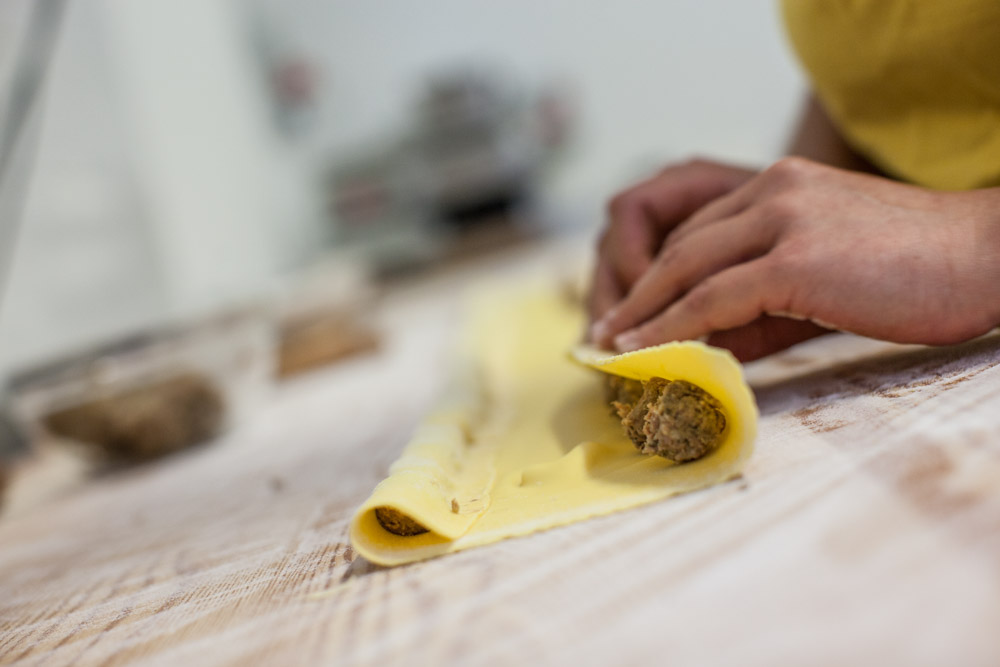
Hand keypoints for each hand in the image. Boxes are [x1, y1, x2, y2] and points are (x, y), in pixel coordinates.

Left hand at [590, 157, 999, 360]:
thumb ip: (761, 298)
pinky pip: (710, 298)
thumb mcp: (822, 272)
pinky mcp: (795, 258)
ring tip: (613, 348)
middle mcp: (772, 189)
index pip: (696, 230)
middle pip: (678, 246)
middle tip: (607, 333)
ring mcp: (783, 218)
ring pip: (684, 269)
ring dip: (641, 313)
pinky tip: (645, 350)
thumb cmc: (915, 272)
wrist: (989, 256)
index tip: (630, 311)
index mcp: (778, 184)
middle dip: (636, 294)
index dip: (656, 275)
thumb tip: (703, 344)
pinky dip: (670, 327)